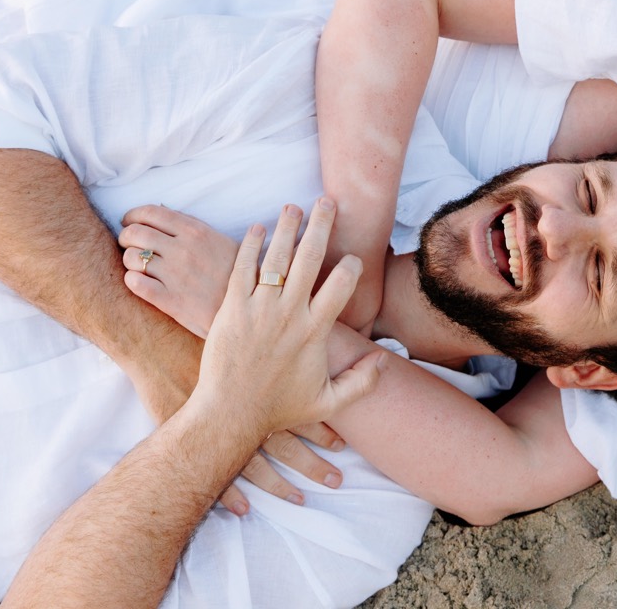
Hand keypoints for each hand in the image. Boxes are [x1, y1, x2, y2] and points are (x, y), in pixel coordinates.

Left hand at [120, 204, 238, 336]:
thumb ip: (192, 225)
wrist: (249, 307)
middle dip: (125, 237)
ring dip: (130, 260)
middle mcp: (182, 250)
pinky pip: (136, 283)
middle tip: (130, 244)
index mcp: (195, 231)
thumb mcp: (220, 240)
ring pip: (132, 258)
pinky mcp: (171, 300)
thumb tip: (162, 210)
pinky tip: (140, 281)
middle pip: (134, 233)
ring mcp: (175, 275)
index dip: (132, 216)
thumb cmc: (235, 272)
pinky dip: (132, 280)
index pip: (149, 213)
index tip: (129, 222)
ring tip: (138, 265)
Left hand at [185, 199, 382, 471]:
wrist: (230, 414)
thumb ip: (362, 382)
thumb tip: (386, 360)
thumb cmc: (279, 409)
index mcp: (314, 330)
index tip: (352, 259)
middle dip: (321, 225)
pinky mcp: (231, 308)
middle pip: (309, 258)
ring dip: (286, 227)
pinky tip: (258, 229)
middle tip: (327, 201)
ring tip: (293, 207)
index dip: (351, 265)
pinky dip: (251, 246)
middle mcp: (289, 314)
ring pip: (276, 257)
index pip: (341, 284)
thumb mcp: (328, 402)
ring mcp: (259, 308)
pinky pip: (242, 268)